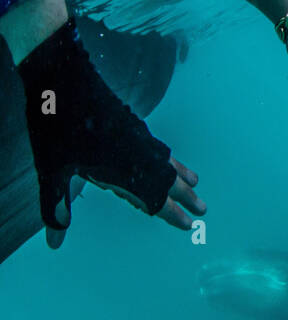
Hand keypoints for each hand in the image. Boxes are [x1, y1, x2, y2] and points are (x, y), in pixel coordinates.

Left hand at [16, 18, 207, 247]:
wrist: (63, 78)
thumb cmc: (56, 126)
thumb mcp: (51, 171)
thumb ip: (55, 206)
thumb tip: (55, 241)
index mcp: (122, 169)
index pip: (154, 199)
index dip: (171, 214)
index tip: (188, 225)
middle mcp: (137, 154)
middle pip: (169, 181)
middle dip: (186, 197)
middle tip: (203, 209)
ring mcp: (137, 137)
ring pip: (167, 161)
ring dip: (182, 175)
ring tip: (196, 182)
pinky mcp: (132, 123)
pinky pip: (158, 147)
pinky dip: (168, 158)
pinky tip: (167, 158)